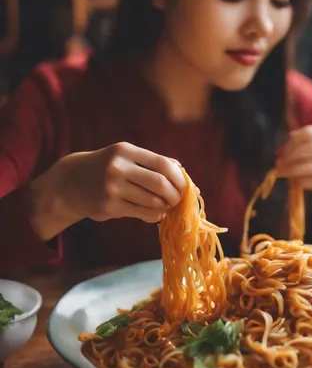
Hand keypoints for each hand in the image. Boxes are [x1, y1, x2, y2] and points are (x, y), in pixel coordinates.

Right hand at [30, 142, 185, 239]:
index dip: (179, 178)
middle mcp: (117, 168)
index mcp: (125, 151)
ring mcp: (111, 188)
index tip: (185, 186)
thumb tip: (183, 174)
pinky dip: (154, 216)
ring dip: (165, 207)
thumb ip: (151, 163)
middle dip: (174, 195)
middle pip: (159, 184)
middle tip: (178, 200)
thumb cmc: (106, 168)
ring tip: (166, 207)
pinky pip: (141, 214)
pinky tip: (155, 214)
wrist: (70, 182)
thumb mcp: (124, 157)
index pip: (162, 164)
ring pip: (152, 201)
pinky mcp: (108, 207)